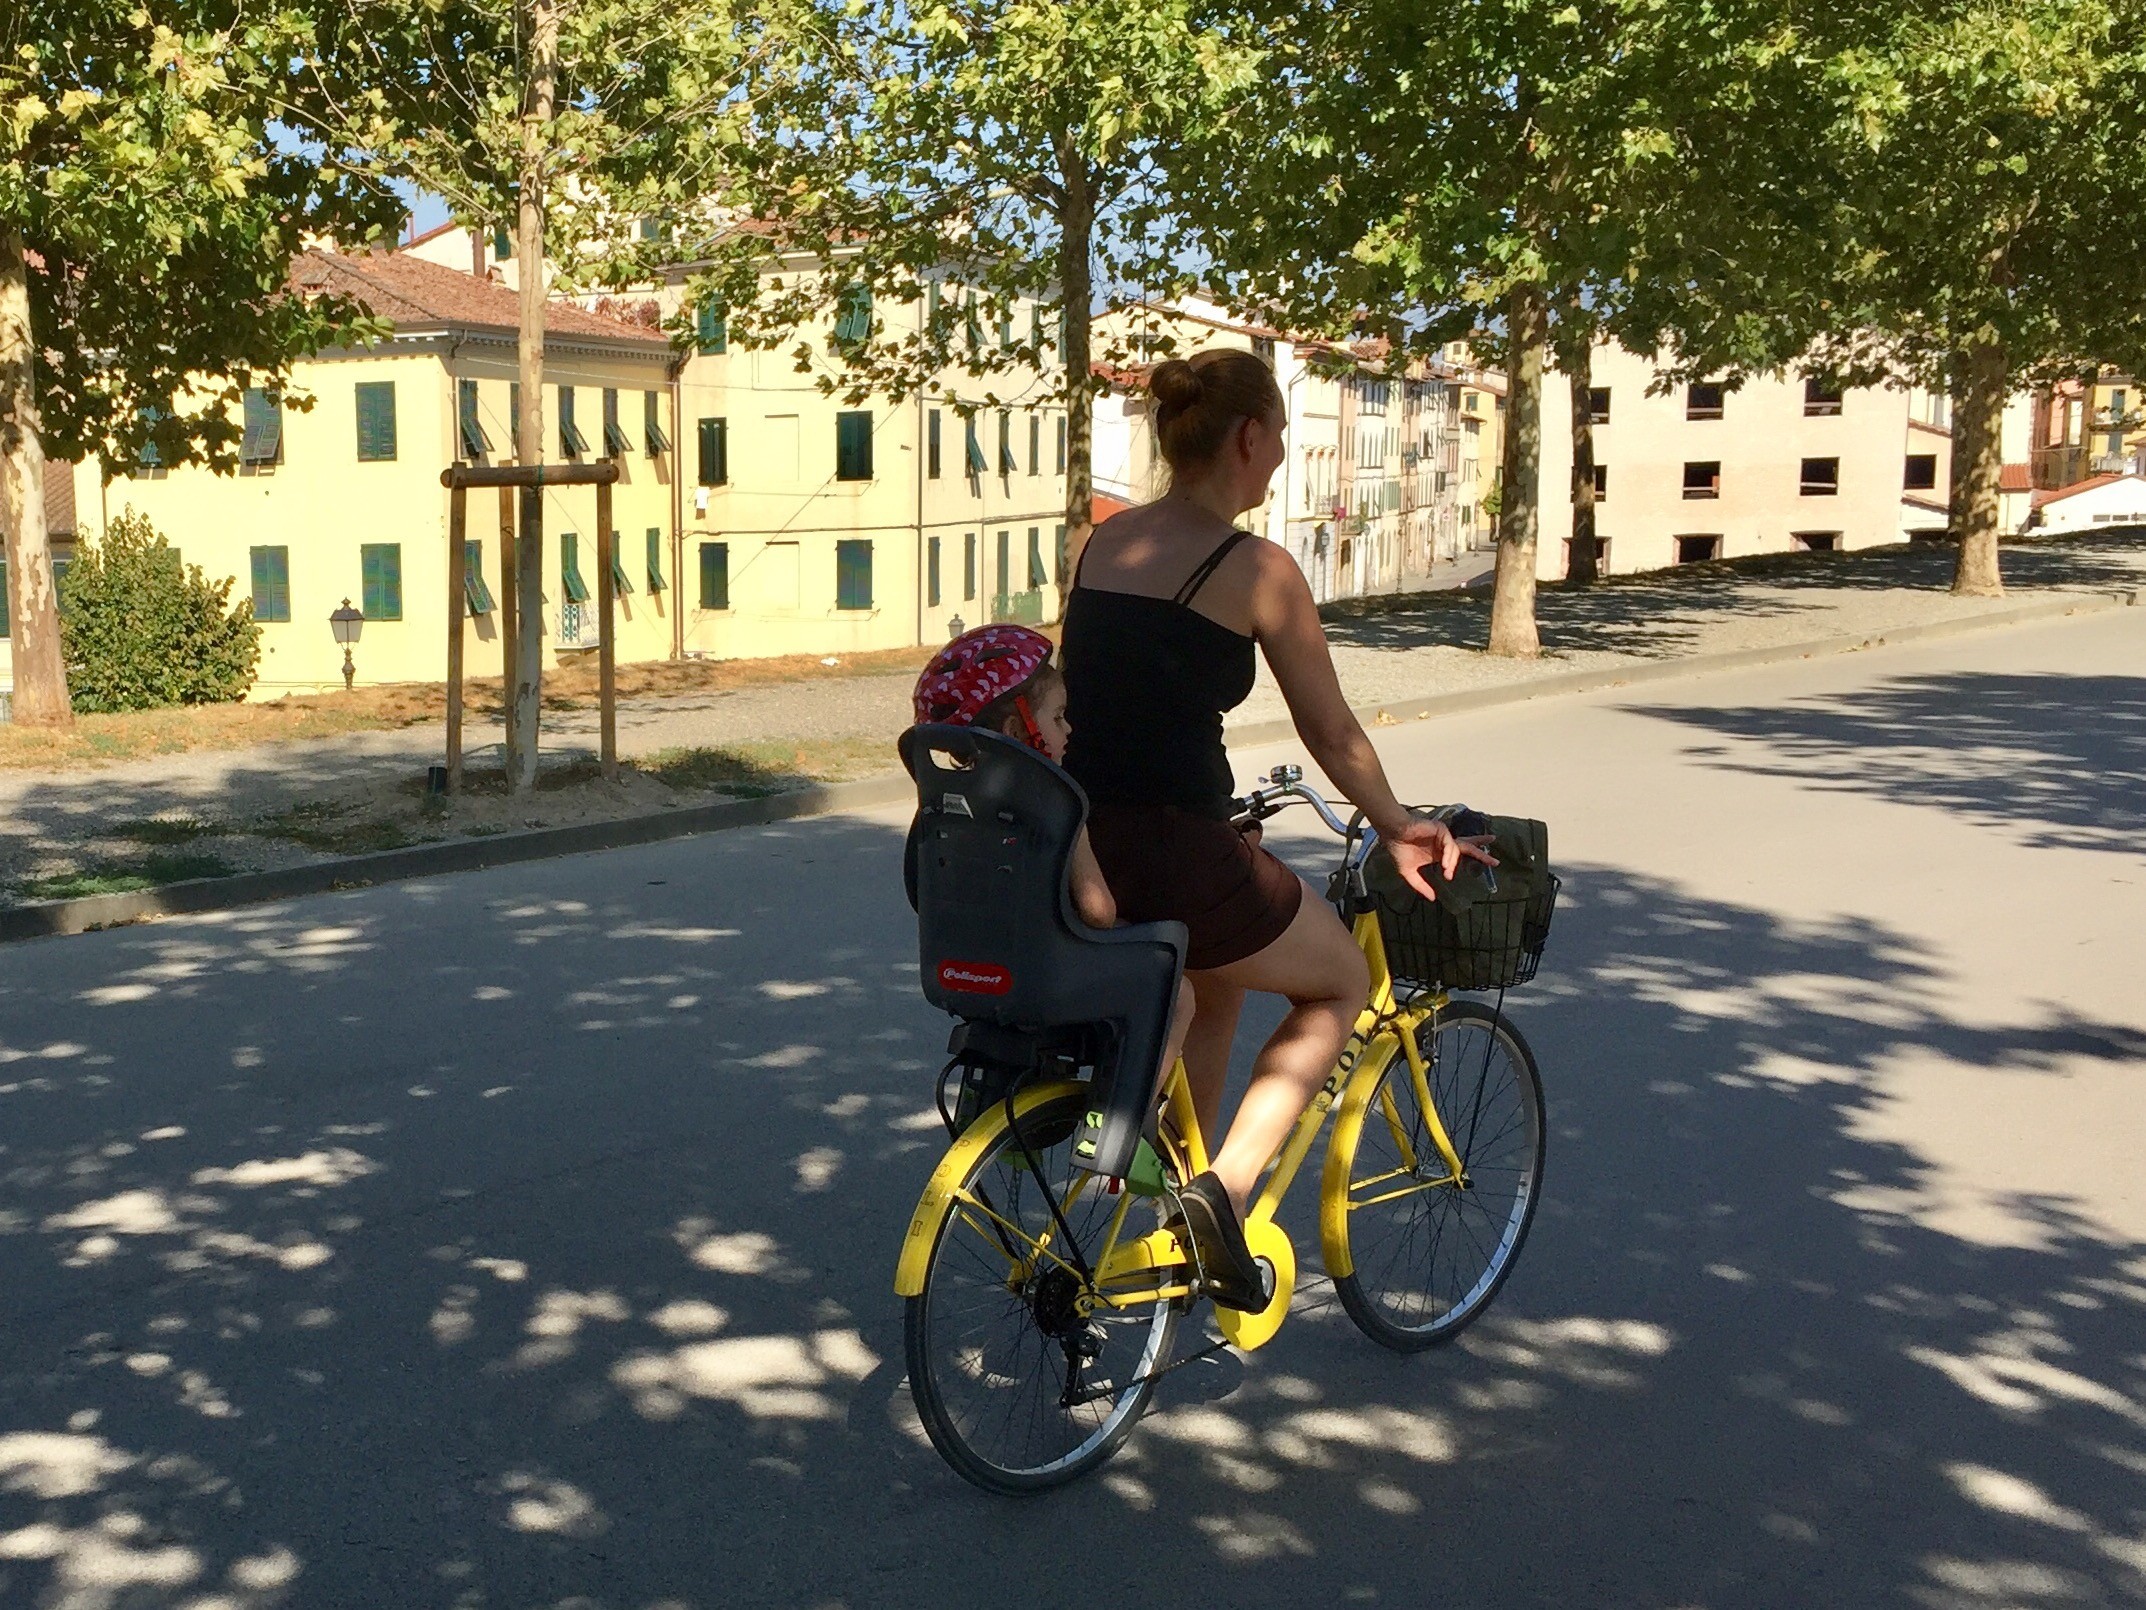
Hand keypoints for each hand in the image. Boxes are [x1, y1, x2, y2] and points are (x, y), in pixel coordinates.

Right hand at [1383, 815, 1497, 901]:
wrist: (1392, 834)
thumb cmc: (1399, 849)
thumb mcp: (1409, 872)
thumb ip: (1421, 885)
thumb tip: (1432, 898)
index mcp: (1439, 853)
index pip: (1459, 856)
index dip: (1464, 862)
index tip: (1450, 877)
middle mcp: (1444, 844)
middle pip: (1468, 849)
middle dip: (1482, 855)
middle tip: (1495, 862)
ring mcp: (1444, 836)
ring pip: (1460, 848)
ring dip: (1455, 862)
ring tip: (1447, 872)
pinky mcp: (1442, 830)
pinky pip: (1450, 844)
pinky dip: (1450, 855)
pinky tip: (1445, 865)